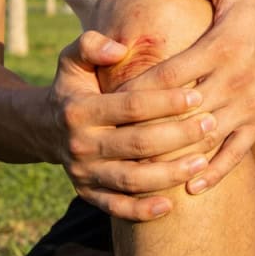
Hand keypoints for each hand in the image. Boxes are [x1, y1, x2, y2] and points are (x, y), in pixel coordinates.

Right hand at [48, 30, 214, 220]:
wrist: (43, 127)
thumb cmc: (73, 86)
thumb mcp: (71, 59)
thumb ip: (90, 45)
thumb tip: (118, 49)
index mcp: (79, 110)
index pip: (130, 106)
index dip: (165, 102)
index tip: (197, 96)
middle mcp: (80, 144)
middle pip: (137, 144)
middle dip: (178, 136)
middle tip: (211, 125)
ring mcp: (83, 173)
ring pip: (131, 180)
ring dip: (169, 174)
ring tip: (203, 161)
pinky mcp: (87, 193)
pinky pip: (116, 207)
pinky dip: (141, 210)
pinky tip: (169, 206)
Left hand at [118, 0, 254, 195]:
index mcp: (220, 48)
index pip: (170, 74)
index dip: (139, 88)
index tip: (110, 98)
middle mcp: (232, 81)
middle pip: (182, 111)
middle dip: (148, 127)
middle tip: (114, 139)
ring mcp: (246, 106)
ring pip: (204, 137)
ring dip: (174, 155)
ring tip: (142, 169)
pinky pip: (234, 154)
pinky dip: (212, 173)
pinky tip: (190, 188)